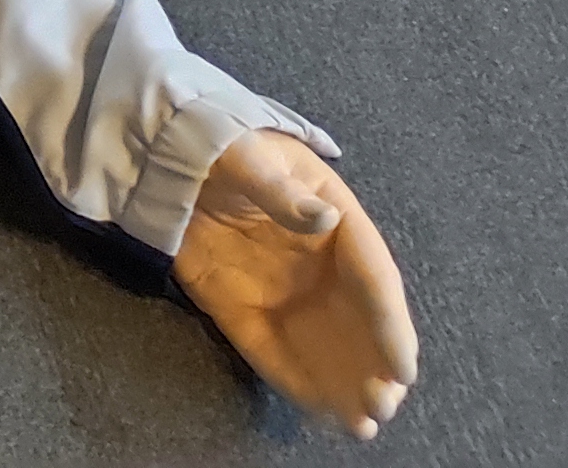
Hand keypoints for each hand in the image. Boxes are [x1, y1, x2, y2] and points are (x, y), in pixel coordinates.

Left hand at [173, 131, 417, 438]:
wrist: (163, 151)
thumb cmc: (218, 141)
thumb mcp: (247, 153)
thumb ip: (280, 189)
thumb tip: (324, 218)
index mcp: (334, 218)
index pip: (372, 275)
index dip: (390, 322)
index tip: (404, 367)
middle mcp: (318, 262)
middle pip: (356, 320)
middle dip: (373, 365)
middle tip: (382, 405)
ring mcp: (281, 288)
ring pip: (320, 343)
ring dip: (342, 383)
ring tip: (361, 426)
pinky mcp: (240, 306)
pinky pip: (272, 348)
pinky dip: (295, 380)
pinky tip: (321, 414)